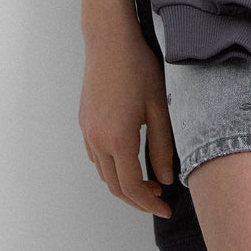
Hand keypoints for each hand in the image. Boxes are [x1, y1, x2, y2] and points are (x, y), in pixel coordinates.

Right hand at [79, 28, 174, 217]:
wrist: (109, 41)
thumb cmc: (138, 67)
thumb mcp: (159, 107)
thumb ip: (163, 146)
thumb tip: (166, 178)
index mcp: (118, 139)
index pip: (132, 187)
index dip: (149, 204)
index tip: (165, 208)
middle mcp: (97, 140)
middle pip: (115, 186)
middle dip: (138, 199)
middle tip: (160, 199)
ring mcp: (87, 132)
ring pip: (104, 173)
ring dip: (124, 184)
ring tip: (149, 180)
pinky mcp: (84, 123)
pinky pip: (96, 157)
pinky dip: (112, 168)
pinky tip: (130, 159)